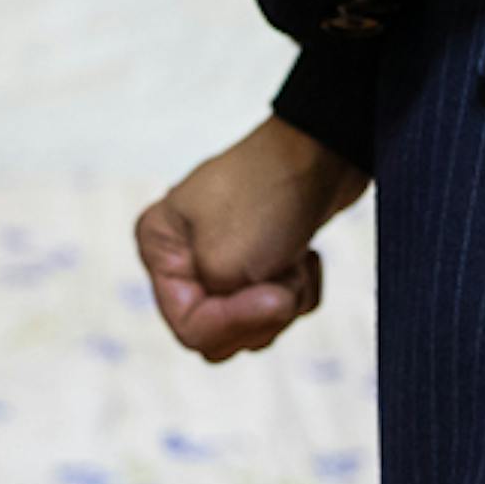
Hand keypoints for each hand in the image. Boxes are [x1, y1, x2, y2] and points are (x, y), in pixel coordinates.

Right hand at [137, 116, 365, 363]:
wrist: (323, 150)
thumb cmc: (267, 194)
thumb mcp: (225, 263)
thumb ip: (217, 316)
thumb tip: (248, 328)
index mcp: (160, 248)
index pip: (188, 326)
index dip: (234, 322)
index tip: (274, 293)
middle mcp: (185, 254)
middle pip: (219, 333)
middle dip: (260, 314)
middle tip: (282, 276)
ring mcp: (225, 256)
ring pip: (254, 325)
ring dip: (285, 300)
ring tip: (294, 258)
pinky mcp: (264, 258)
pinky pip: (280, 307)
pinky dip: (300, 288)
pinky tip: (305, 255)